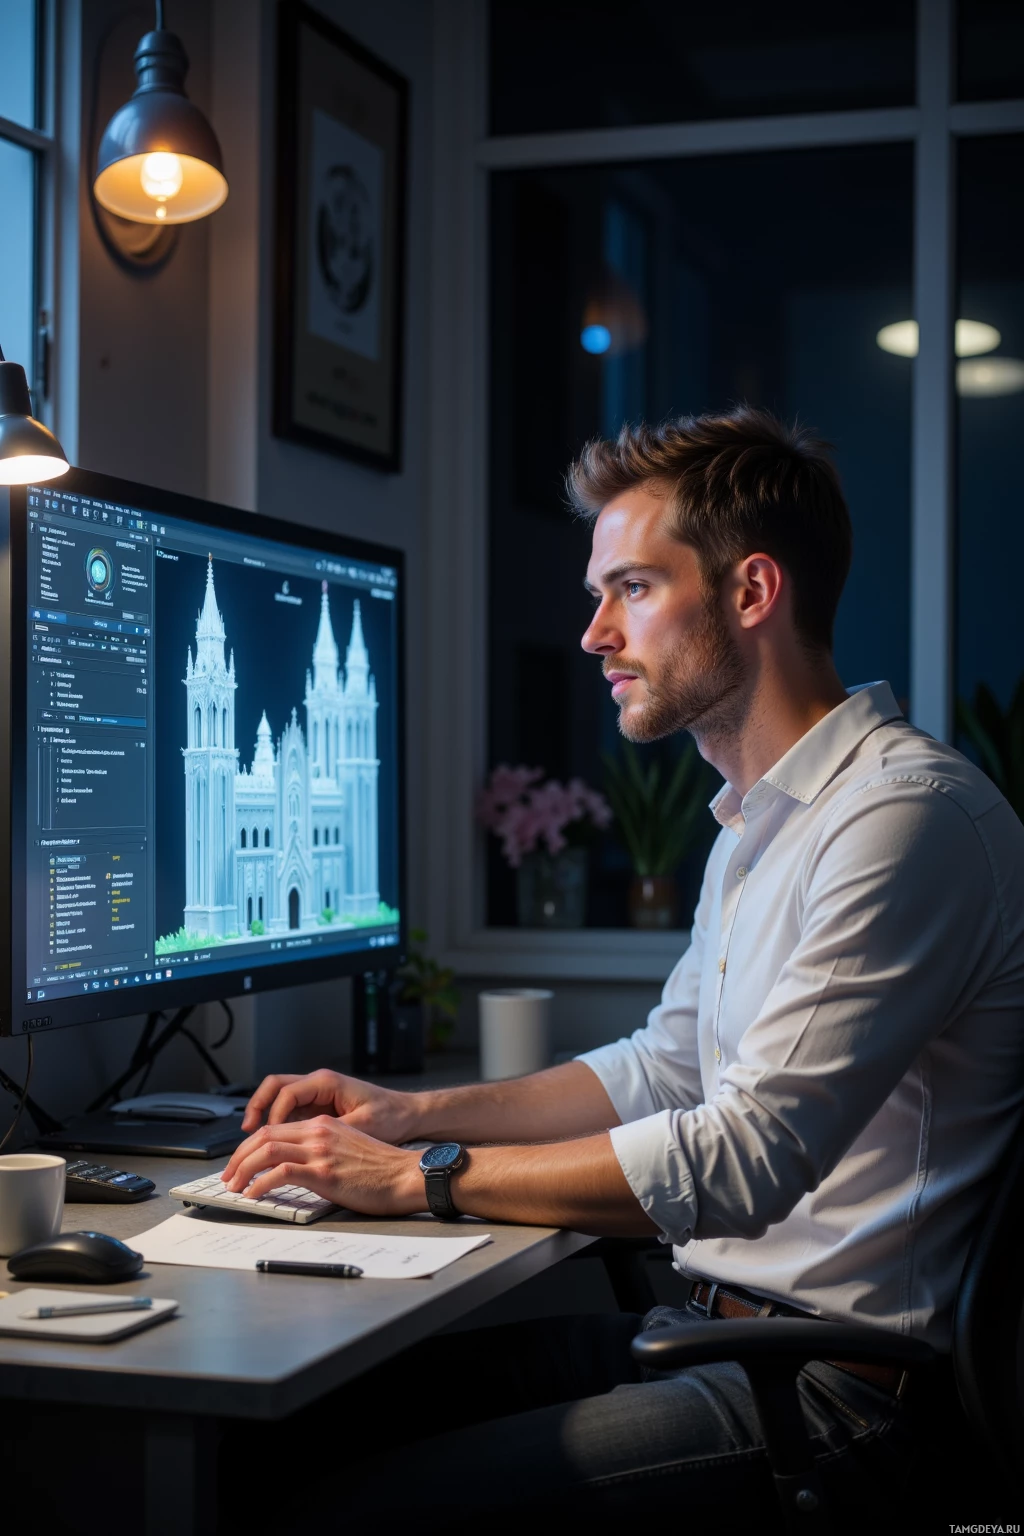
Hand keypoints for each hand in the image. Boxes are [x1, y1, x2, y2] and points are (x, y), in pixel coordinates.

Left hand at [221, 1116, 423, 1214]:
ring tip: (234, 1187)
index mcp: (323, 1125)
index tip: (240, 1163)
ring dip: (243, 1169)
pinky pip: (280, 1173)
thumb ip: (322, 1150)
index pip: (274, 1128)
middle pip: (264, 1136)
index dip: (250, 1146)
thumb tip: (295, 1168)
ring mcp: (320, 1151)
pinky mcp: (323, 1172)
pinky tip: (253, 1195)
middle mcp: (318, 1132)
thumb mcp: (347, 1148)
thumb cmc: (381, 1169)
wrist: (405, 1175)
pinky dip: (260, 1184)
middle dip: (238, 1157)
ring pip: (266, 1151)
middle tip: (227, 1177)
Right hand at [240, 1069, 416, 1143]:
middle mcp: (318, 1084)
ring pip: (278, 1099)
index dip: (272, 1114)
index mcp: (327, 1082)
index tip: (264, 1135)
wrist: (409, 1113)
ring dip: (263, 1116)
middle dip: (257, 1108)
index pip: (287, 1092)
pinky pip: (289, 1112)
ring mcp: (317, 1095)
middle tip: (245, 1133)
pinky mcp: (318, 1108)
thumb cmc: (391, 1116)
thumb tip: (309, 1144)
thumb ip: (334, 1132)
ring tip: (251, 1141)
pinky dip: (277, 1125)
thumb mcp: (364, 1125)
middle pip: (274, 1087)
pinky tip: (272, 1146)